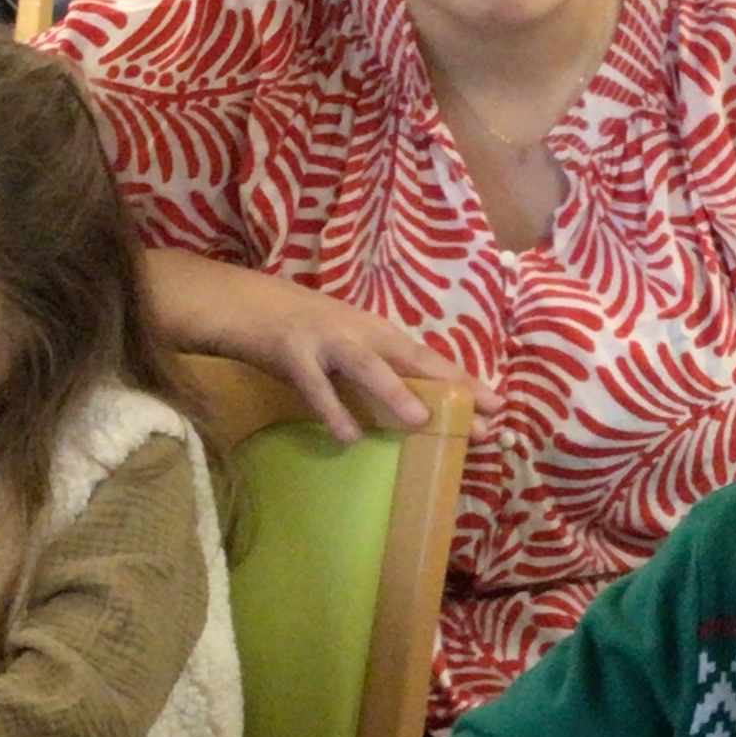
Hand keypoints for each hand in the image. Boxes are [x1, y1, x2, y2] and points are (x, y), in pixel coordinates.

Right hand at [178, 257, 493, 442]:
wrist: (236, 301)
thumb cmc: (295, 329)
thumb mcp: (342, 345)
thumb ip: (374, 371)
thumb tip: (412, 407)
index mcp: (374, 331)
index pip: (428, 358)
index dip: (463, 381)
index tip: (499, 405)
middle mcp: (357, 331)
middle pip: (412, 360)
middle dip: (449, 388)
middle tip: (484, 421)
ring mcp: (324, 338)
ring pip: (366, 366)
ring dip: (394, 391)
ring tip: (419, 420)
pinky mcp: (288, 350)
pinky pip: (314, 385)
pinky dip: (331, 408)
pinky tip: (348, 435)